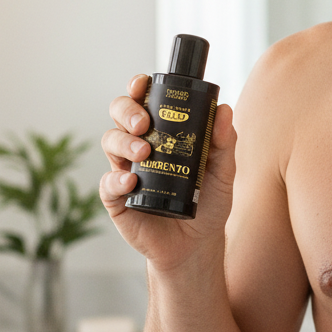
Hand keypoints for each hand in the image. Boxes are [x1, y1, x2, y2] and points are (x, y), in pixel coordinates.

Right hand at [100, 74, 236, 269]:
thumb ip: (224, 143)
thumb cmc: (208, 205)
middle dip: (126, 111)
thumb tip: (224, 110)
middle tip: (144, 123)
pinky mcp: (117, 199)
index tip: (143, 85)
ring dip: (124, 142)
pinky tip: (130, 182)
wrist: (197, 246)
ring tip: (144, 153)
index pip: (144, 101)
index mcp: (161, 133)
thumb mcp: (222, 173)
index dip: (138, 88)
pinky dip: (116, 180)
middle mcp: (139, 146)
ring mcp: (125, 171)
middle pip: (119, 114)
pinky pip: (107, 184)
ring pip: (110, 142)